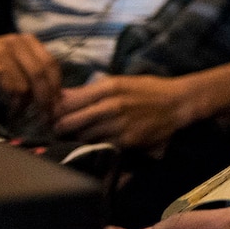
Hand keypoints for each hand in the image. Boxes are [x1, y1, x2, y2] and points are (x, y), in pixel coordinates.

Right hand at [0, 32, 59, 120]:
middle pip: (44, 72)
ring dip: (30, 103)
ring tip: (26, 116)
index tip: (57, 107)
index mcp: (29, 42)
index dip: (57, 87)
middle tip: (47, 117)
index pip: (52, 65)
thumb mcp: (13, 69)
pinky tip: (13, 113)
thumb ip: (31, 78)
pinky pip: (13, 86)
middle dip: (48, 97)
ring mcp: (6, 51)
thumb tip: (52, 101)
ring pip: (30, 81)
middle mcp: (20, 42)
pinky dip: (16, 103)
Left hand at [55, 73, 206, 148]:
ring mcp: (119, 124)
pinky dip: (93, 145)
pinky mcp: (126, 140)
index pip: (67, 102)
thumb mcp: (120, 82)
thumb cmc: (148, 90)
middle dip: (59, 128)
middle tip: (59, 130)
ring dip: (75, 139)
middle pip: (68, 122)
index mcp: (108, 87)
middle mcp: (111, 105)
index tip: (51, 115)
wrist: (178, 103)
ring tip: (75, 138)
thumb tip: (60, 97)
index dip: (54, 111)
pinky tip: (93, 143)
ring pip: (81, 137)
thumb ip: (90, 90)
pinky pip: (99, 145)